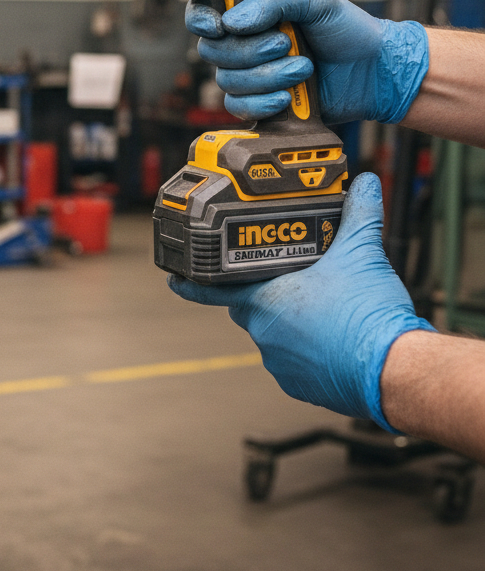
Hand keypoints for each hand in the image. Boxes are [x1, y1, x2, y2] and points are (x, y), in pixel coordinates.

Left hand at [167, 173, 434, 428]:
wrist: (396, 369)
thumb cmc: (368, 316)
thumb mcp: (362, 253)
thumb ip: (359, 215)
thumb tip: (366, 184)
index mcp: (264, 300)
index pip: (212, 289)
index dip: (193, 283)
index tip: (174, 279)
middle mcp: (263, 333)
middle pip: (248, 308)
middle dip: (261, 295)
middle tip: (285, 283)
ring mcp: (279, 363)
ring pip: (272, 336)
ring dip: (288, 325)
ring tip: (322, 312)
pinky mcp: (300, 386)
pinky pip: (294, 363)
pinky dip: (306, 352)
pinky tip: (330, 340)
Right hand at [184, 0, 428, 122]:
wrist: (372, 72)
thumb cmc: (349, 32)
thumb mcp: (317, 0)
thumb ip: (274, 1)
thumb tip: (233, 21)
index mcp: (253, 11)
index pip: (205, 12)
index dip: (201, 20)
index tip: (219, 26)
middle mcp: (245, 41)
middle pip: (213, 50)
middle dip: (251, 51)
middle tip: (287, 45)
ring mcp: (250, 73)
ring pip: (227, 80)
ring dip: (267, 77)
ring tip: (302, 69)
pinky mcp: (258, 102)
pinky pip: (237, 106)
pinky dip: (262, 102)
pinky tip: (287, 96)